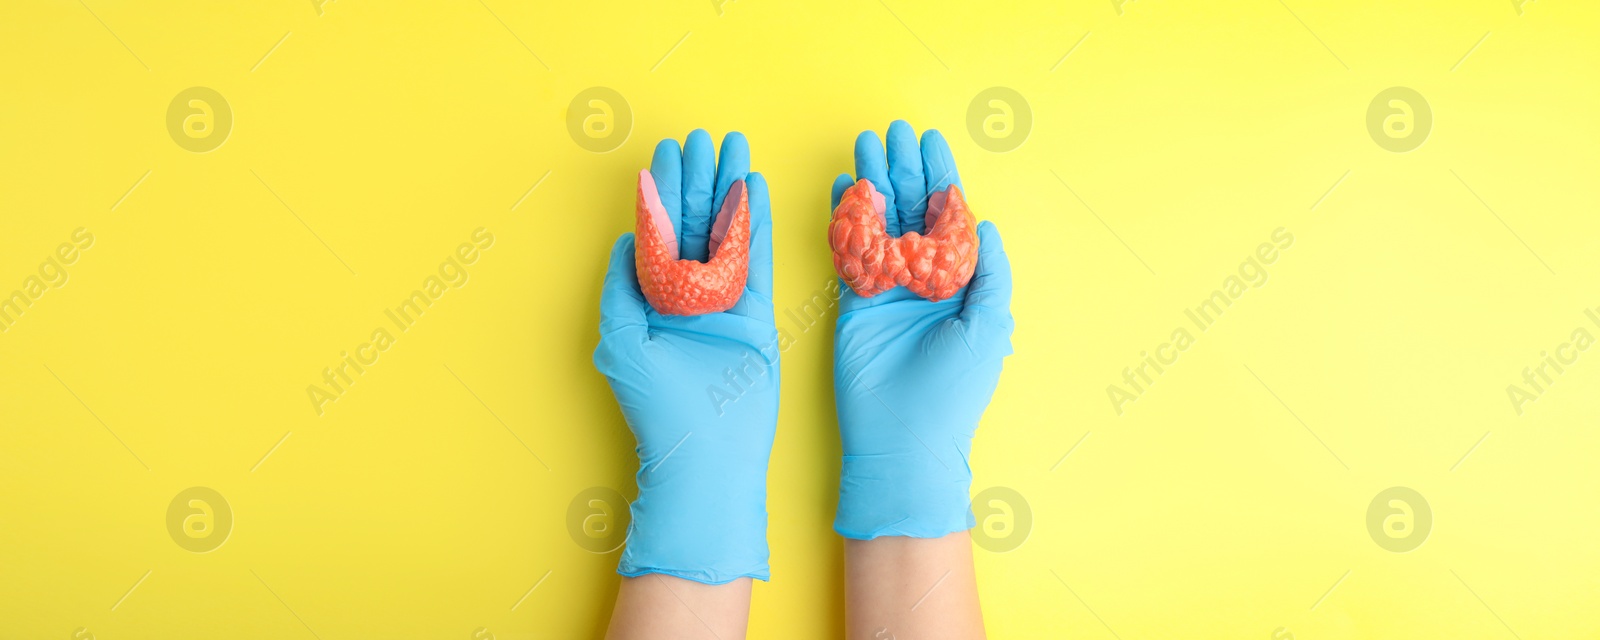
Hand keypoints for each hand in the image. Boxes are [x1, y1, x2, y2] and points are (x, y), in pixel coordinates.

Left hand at [593, 130, 778, 583]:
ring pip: (727, 233)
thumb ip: (621, 286)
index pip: (658, 231)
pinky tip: (756, 189)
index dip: (663, 190)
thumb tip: (626, 237)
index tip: (668, 153)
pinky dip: (757, 225)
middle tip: (705, 137)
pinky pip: (758, 260)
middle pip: (694, 222)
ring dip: (729, 190)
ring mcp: (724, 304)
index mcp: (652, 298)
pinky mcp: (757, 317)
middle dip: (698, 178)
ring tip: (735, 148)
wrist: (705, 456)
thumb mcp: (620, 340)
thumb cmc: (656, 407)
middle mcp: (688, 295)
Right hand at [830, 120, 1013, 539]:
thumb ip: (989, 272)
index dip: (941, 178)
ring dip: (873, 183)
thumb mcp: (989, 326)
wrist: (904, 441)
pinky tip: (844, 189)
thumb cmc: (955, 391)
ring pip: (880, 223)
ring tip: (865, 145)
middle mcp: (924, 280)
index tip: (932, 142)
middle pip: (912, 211)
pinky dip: (846, 220)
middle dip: (904, 169)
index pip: (950, 217)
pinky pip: (849, 252)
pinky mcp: (853, 304)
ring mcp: (887, 290)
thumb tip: (985, 223)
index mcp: (960, 283)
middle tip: (893, 131)